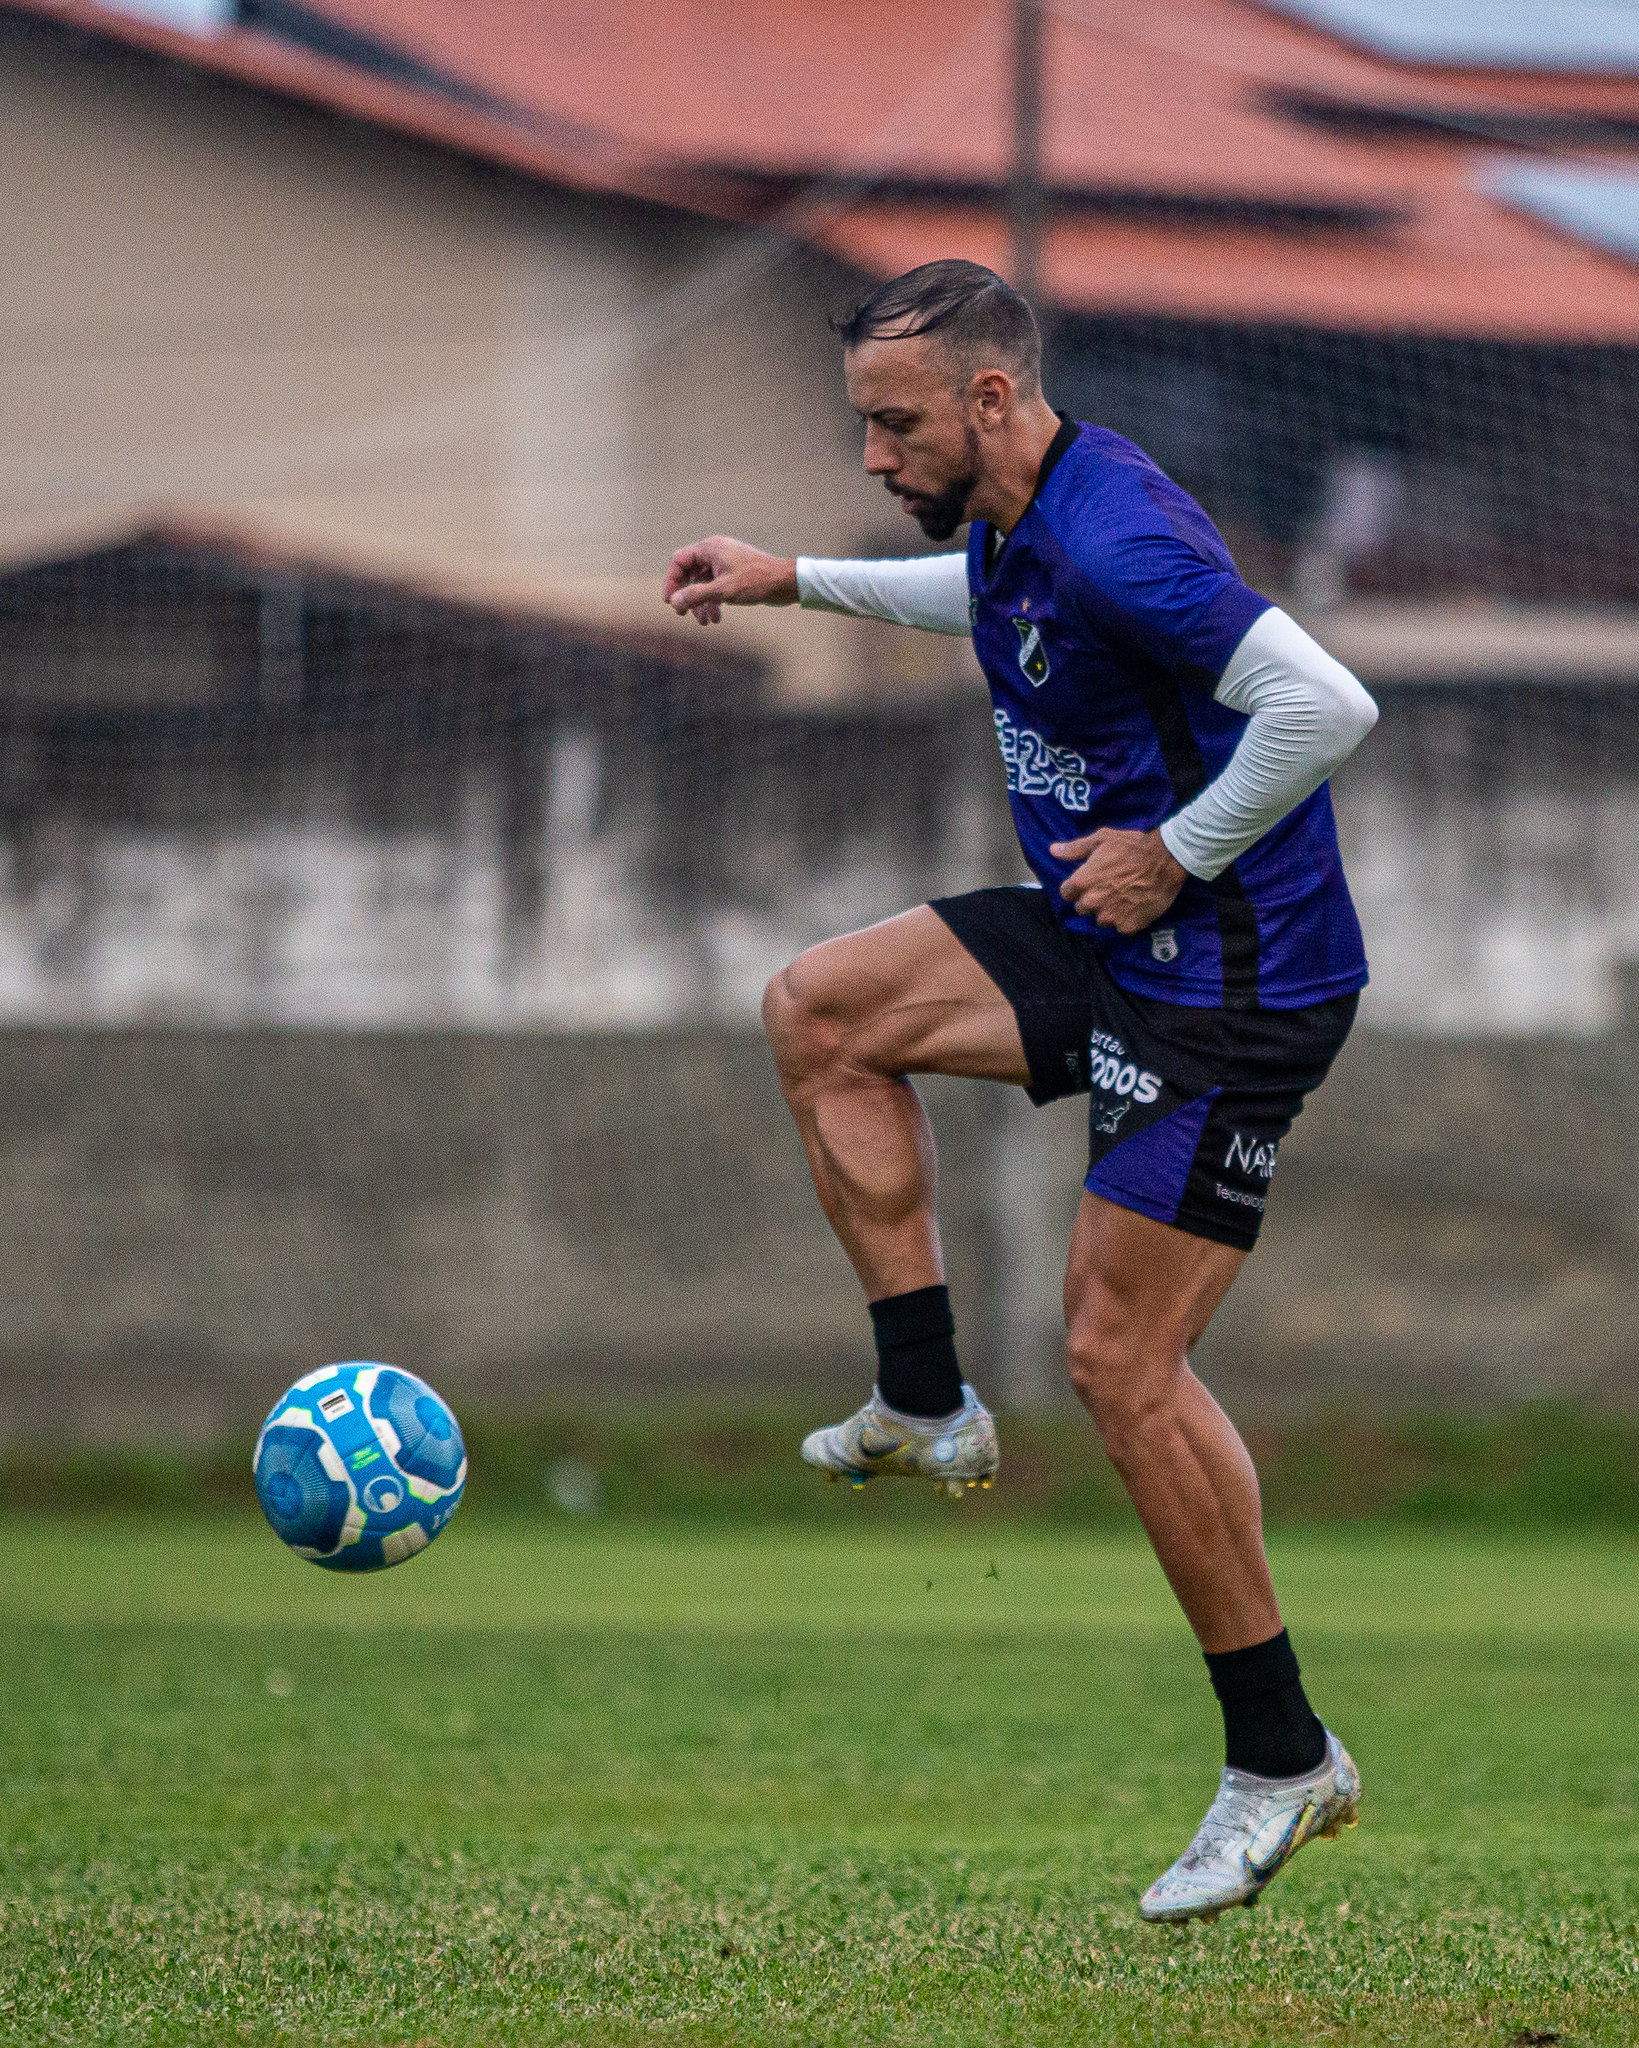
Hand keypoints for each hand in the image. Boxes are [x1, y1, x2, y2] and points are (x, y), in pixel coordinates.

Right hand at [663, 536, 798, 624]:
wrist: (785, 583)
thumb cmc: (756, 581)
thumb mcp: (723, 591)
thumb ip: (696, 595)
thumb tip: (674, 602)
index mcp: (710, 548)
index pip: (679, 561)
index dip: (671, 581)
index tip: (670, 601)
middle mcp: (715, 551)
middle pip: (689, 573)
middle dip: (687, 596)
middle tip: (683, 615)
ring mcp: (725, 562)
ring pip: (703, 583)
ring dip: (701, 603)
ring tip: (705, 623)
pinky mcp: (734, 574)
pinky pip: (715, 587)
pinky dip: (713, 602)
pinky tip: (716, 618)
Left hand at [1049, 827, 1186, 933]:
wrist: (1166, 859)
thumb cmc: (1132, 846)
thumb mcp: (1102, 839)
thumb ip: (1075, 849)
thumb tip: (1053, 851)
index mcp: (1082, 881)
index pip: (1067, 893)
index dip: (1077, 887)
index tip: (1090, 882)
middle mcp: (1092, 902)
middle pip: (1082, 908)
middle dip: (1092, 900)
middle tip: (1110, 888)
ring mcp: (1110, 916)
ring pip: (1101, 920)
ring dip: (1108, 911)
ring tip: (1124, 896)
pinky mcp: (1128, 926)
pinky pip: (1121, 927)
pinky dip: (1126, 919)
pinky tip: (1136, 905)